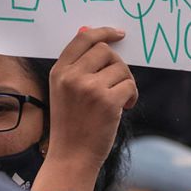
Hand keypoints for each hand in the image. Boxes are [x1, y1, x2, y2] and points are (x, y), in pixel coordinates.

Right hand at [32, 27, 136, 190]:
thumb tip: (96, 36)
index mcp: (59, 71)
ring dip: (125, 82)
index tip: (119, 34)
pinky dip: (132, 96)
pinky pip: (130, 85)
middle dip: (117, 64)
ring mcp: (90, 88)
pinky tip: (124, 107)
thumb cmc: (71, 125)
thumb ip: (77, 67)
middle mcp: (72, 76)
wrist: (71, 157)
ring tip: (119, 100)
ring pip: (121, 69)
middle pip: (106, 51)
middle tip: (118, 81)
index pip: (83, 39)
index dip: (103, 32)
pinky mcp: (108, 102)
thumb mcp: (63, 91)